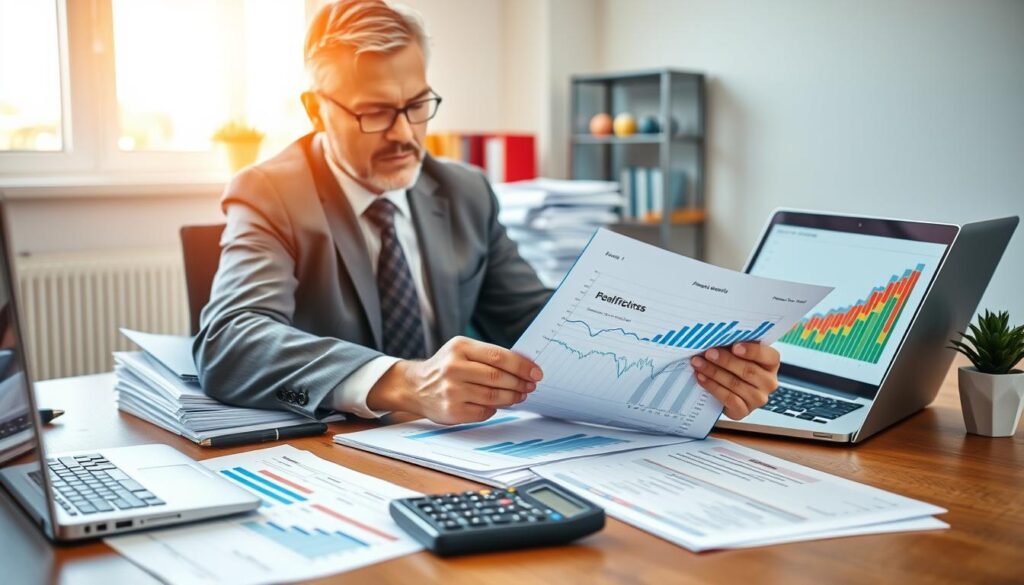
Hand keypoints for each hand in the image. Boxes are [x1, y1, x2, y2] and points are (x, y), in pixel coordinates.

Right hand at [367, 336, 542, 423]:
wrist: (416, 387)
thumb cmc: (446, 367)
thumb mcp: (462, 350)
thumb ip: (490, 355)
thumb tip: (525, 365)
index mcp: (459, 347)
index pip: (499, 356)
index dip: (522, 366)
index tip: (536, 373)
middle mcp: (453, 368)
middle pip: (498, 377)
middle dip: (520, 383)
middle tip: (530, 386)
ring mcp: (452, 391)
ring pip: (494, 397)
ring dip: (512, 397)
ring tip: (520, 395)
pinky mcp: (452, 412)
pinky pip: (484, 411)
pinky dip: (495, 408)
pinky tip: (498, 404)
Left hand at [690, 342, 779, 419]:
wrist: (728, 389)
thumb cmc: (734, 365)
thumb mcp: (738, 352)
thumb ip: (735, 344)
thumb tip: (718, 336)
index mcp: (771, 363)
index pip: (768, 356)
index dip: (752, 351)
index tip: (735, 346)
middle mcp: (769, 382)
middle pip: (748, 371)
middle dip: (725, 361)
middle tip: (708, 353)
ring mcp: (758, 398)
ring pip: (735, 384)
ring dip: (713, 372)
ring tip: (698, 363)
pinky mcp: (744, 411)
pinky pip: (728, 399)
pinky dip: (712, 387)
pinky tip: (701, 378)